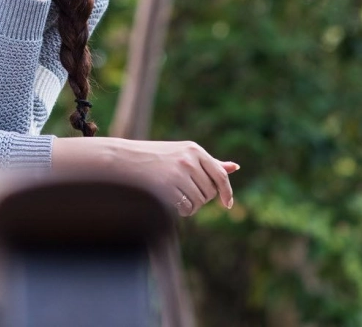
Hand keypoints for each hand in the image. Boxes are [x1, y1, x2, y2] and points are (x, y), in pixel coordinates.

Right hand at [52, 135, 238, 215]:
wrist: (127, 160)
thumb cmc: (158, 158)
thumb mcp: (185, 155)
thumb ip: (210, 163)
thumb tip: (234, 168)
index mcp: (195, 150)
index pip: (220, 175)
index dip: (227, 192)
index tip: (228, 204)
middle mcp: (189, 160)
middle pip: (209, 192)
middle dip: (201, 197)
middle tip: (184, 190)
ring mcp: (179, 174)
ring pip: (199, 203)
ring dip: (190, 205)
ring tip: (175, 194)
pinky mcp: (168, 188)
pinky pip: (186, 209)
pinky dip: (181, 210)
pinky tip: (169, 201)